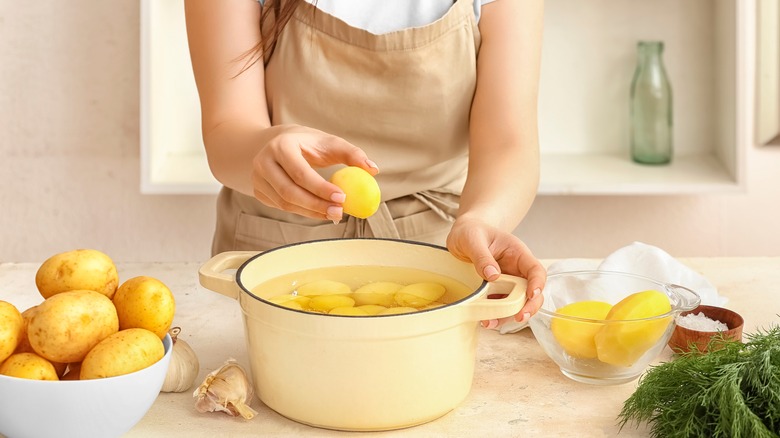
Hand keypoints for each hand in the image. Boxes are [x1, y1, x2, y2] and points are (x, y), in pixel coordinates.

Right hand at [251, 125, 377, 221]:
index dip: (321, 188)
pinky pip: (282, 207)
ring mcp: (257, 178)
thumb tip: (373, 170)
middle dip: (316, 205)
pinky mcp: (258, 191)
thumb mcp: (328, 142)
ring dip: (311, 212)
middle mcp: (263, 162)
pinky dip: (302, 212)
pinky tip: (319, 211)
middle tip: (339, 212)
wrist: (273, 143)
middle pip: (289, 191)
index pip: (300, 172)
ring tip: (333, 213)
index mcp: (280, 145)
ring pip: (285, 203)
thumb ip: (352, 154)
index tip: (342, 198)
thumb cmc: (307, 143)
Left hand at [446, 217, 545, 323]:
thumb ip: (482, 256)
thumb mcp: (473, 239)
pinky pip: (501, 305)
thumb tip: (493, 275)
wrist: (462, 235)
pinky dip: (495, 315)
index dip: (538, 284)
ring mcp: (507, 281)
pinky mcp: (496, 290)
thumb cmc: (471, 231)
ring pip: (517, 303)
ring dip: (508, 315)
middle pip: (532, 291)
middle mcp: (516, 270)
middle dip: (528, 306)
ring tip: (491, 323)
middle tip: (518, 317)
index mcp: (517, 254)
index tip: (531, 295)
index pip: (536, 270)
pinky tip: (484, 320)